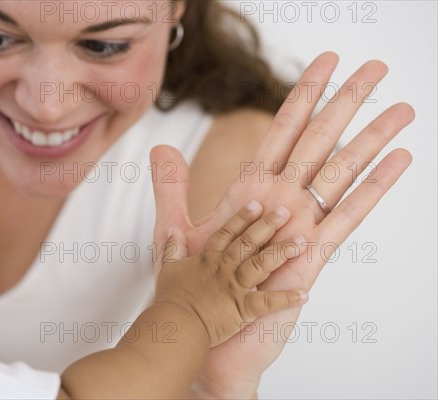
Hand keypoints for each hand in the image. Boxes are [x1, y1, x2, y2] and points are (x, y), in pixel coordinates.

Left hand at [150, 52, 413, 397]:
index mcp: (252, 190)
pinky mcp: (312, 255)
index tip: (324, 63)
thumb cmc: (196, 286)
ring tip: (401, 108)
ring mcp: (300, 226)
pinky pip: (348, 215)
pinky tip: (398, 160)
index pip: (282, 132)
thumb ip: (171, 189)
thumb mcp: (177, 231)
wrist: (205, 333)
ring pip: (341, 171)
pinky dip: (373, 187)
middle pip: (319, 141)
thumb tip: (160, 147)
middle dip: (346, 102)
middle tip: (376, 67)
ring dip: (371, 138)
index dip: (302, 97)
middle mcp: (282, 202)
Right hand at [156, 202, 308, 346]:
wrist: (175, 324)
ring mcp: (235, 287)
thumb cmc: (171, 300)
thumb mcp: (167, 269)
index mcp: (208, 260)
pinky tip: (304, 294)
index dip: (242, 218)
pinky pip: (268, 302)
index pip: (227, 233)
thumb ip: (171, 248)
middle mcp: (224, 269)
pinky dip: (286, 299)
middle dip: (267, 225)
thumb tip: (171, 231)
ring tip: (302, 241)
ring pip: (261, 264)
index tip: (257, 205)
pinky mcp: (242, 309)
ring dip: (282, 252)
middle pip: (248, 242)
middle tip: (285, 211)